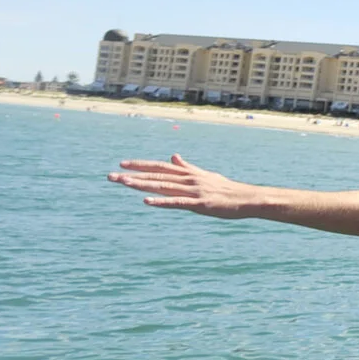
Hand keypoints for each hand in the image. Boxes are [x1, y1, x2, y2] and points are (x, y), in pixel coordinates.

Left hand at [108, 154, 260, 216]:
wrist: (247, 198)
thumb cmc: (226, 189)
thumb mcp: (205, 175)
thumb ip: (187, 167)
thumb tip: (173, 155)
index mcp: (189, 173)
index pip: (160, 166)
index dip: (141, 165)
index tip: (122, 164)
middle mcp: (188, 179)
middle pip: (156, 175)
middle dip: (133, 175)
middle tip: (111, 176)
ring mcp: (193, 191)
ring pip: (163, 186)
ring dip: (142, 185)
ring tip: (124, 183)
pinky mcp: (200, 204)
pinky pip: (177, 202)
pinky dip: (161, 201)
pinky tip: (146, 201)